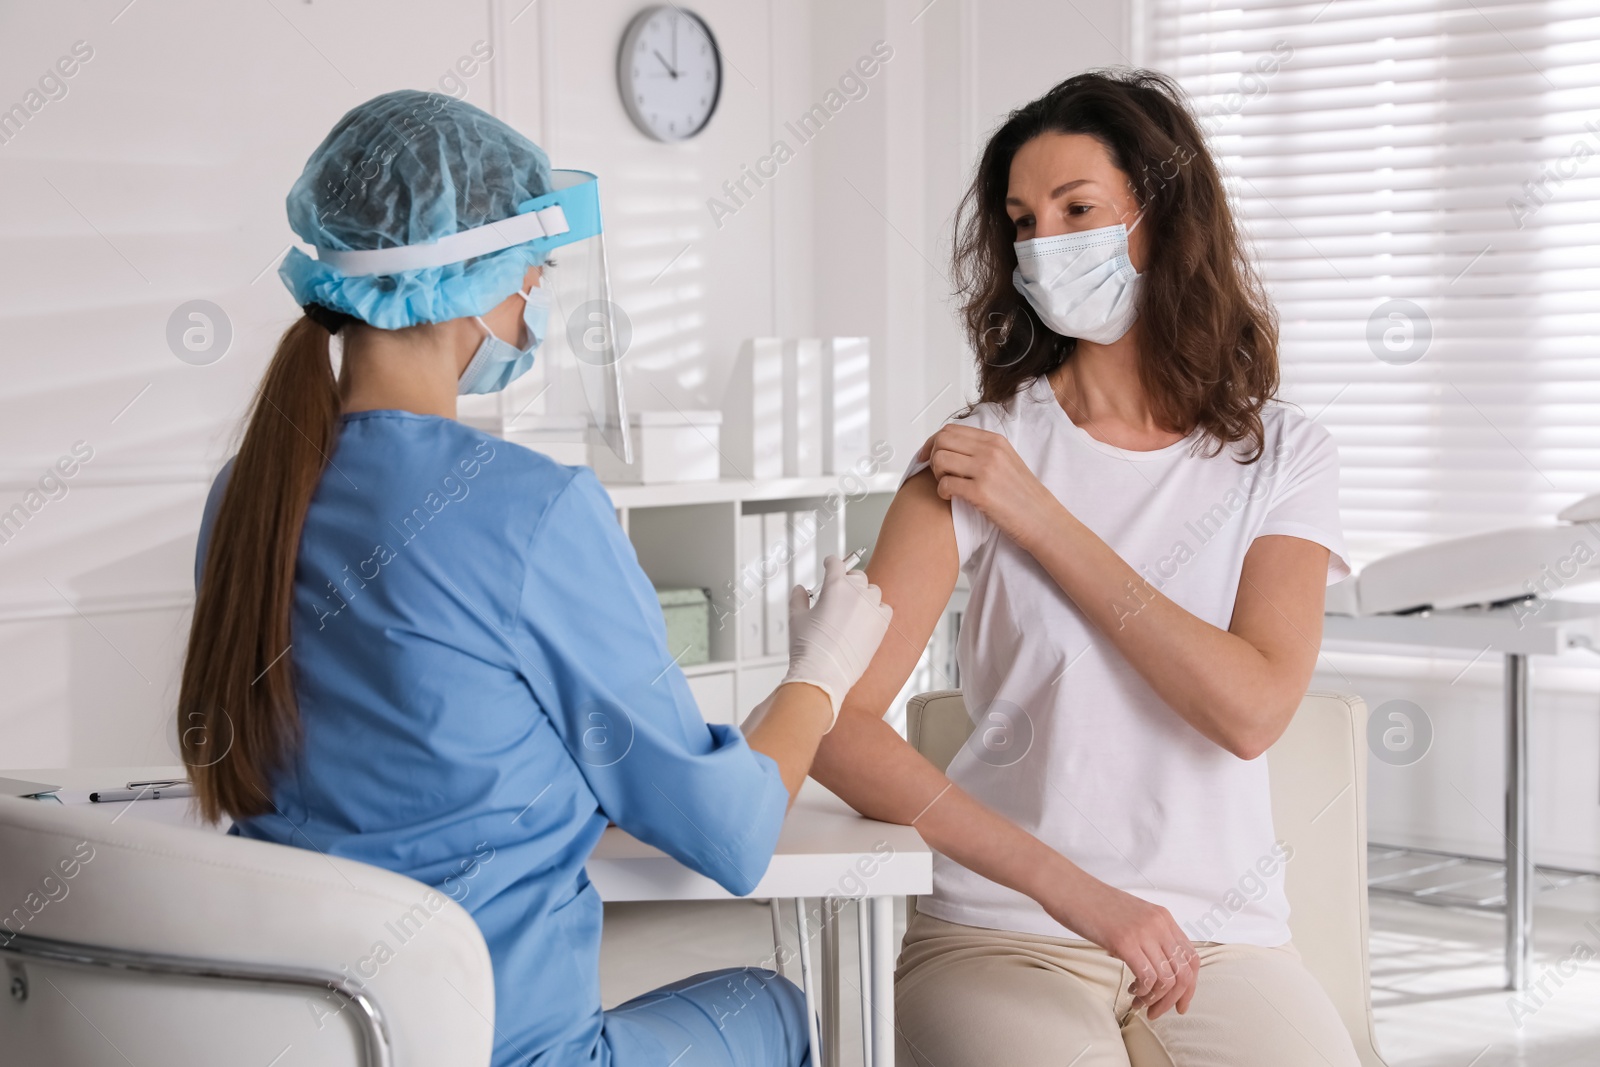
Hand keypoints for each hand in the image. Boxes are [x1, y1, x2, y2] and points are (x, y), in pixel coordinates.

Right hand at [781, 555, 892, 728]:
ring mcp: (872, 607)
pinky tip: (866, 620)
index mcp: (835, 585)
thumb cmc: (810, 648)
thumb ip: (798, 598)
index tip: (830, 565)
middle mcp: (857, 592)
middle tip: (839, 592)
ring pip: (872, 590)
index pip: (836, 563)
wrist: (825, 673)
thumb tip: (800, 590)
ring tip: (852, 608)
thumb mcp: (796, 618)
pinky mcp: (882, 624)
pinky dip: (877, 610)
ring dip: (863, 595)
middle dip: (847, 580)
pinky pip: (884, 608)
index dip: (830, 563)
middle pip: (856, 575)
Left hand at [918, 425, 1060, 551]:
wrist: (1042, 520)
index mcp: (995, 441)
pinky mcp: (981, 493)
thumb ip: (983, 452)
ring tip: (946, 485)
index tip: (927, 456)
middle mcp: (990, 451)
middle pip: (941, 441)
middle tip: (939, 474)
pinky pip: (945, 484)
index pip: (950, 430)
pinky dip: (941, 492)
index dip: (932, 443)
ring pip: (940, 459)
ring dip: (936, 474)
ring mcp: (986, 470)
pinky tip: (950, 497)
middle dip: (932, 457)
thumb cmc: (1023, 497)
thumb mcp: (1007, 462)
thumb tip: (953, 448)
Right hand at [1045, 878, 1198, 1018]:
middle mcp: (1159, 924)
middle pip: (1183, 973)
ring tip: (1139, 1002)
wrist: (1068, 887)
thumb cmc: (1092, 903)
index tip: (1179, 1004)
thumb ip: (1147, 936)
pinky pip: (1147, 977)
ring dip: (1155, 999)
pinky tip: (1131, 991)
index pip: (1191, 958)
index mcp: (1163, 917)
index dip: (1189, 986)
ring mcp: (1143, 932)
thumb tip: (1152, 968)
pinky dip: (1143, 992)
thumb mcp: (1131, 916)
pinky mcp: (1124, 942)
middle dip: (1173, 1000)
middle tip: (1157, 1012)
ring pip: (1167, 979)